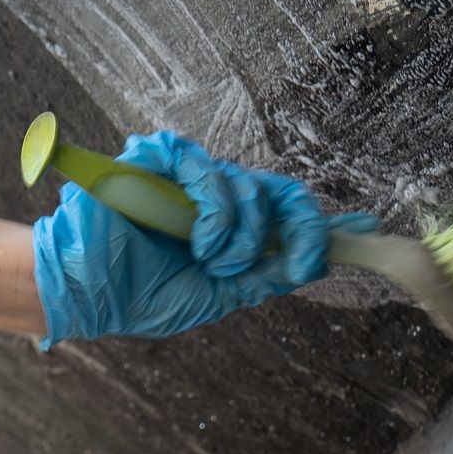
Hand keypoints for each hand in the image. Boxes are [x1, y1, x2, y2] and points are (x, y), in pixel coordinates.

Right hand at [32, 131, 375, 345]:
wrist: (88, 291)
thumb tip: (317, 258)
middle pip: (282, 192)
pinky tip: (200, 239)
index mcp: (228, 223)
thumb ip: (266, 274)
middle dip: (297, 231)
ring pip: (249, 186)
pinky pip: (207, 167)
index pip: (287, 210)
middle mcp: (212, 193)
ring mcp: (185, 175)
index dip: (325, 220)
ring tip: (211, 260)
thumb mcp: (220, 294)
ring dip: (242, 235)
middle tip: (290, 261)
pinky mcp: (157, 159)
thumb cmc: (142, 294)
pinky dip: (216, 208)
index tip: (364, 228)